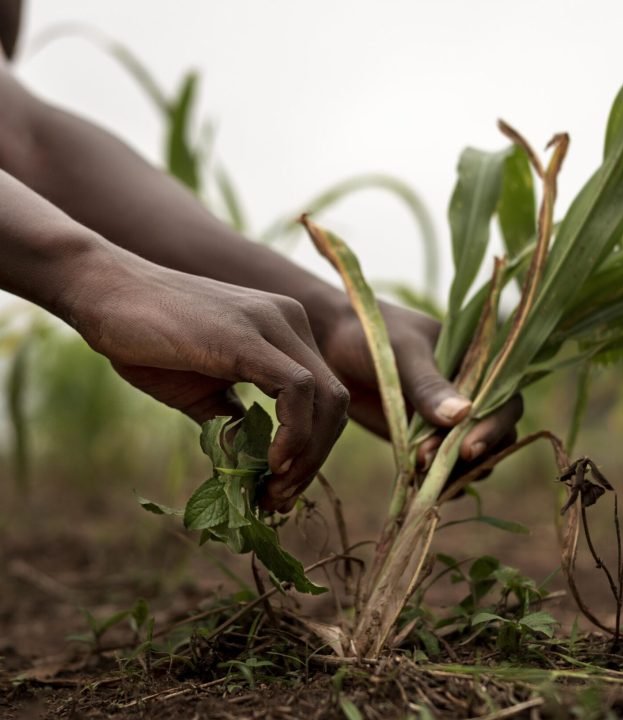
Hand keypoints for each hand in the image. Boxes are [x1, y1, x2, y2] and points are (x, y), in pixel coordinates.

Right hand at [65, 243, 348, 512]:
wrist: (105, 293)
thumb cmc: (149, 340)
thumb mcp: (201, 392)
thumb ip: (232, 424)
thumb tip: (252, 468)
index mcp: (285, 332)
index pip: (324, 397)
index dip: (312, 449)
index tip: (280, 486)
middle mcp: (289, 322)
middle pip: (334, 401)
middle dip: (315, 459)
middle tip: (280, 498)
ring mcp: (272, 323)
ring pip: (327, 398)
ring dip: (308, 456)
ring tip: (273, 490)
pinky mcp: (247, 336)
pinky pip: (297, 389)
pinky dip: (295, 433)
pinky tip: (270, 462)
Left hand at [318, 299, 522, 462]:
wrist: (331, 348)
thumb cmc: (371, 337)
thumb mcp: (401, 354)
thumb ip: (428, 384)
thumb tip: (463, 415)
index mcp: (476, 362)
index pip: (503, 399)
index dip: (494, 426)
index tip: (467, 447)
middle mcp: (469, 393)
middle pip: (495, 433)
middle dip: (473, 453)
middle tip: (435, 462)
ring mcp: (447, 418)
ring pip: (472, 455)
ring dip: (455, 470)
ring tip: (420, 470)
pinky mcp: (424, 439)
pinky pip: (443, 466)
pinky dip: (438, 479)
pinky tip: (419, 484)